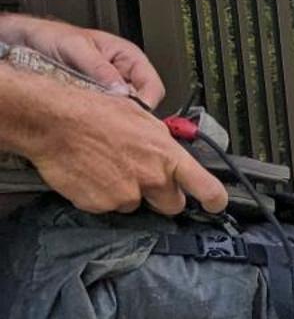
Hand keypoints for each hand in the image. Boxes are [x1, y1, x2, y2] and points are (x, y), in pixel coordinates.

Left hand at [0, 13, 167, 105]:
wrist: (27, 41)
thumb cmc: (52, 36)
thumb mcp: (77, 48)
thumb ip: (100, 68)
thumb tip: (121, 90)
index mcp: (129, 58)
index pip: (153, 87)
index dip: (146, 103)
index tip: (133, 114)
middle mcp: (123, 74)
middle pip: (142, 103)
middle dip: (130, 112)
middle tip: (114, 118)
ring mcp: (110, 89)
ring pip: (125, 111)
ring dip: (114, 115)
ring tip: (98, 115)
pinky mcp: (97, 100)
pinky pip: (107, 113)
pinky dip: (101, 117)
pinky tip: (90, 116)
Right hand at [16, 79, 228, 214]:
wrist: (52, 120)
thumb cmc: (91, 112)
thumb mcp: (139, 118)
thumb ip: (160, 142)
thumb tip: (169, 152)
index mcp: (167, 155)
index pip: (206, 188)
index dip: (214, 200)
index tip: (215, 204)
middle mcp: (152, 178)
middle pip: (172, 204)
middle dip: (162, 196)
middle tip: (143, 178)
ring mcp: (127, 195)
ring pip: (135, 205)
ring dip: (126, 192)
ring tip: (106, 167)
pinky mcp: (101, 205)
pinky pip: (107, 206)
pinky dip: (100, 195)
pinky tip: (90, 174)